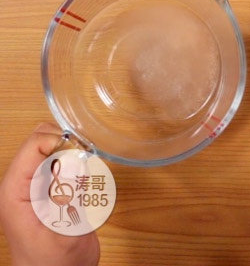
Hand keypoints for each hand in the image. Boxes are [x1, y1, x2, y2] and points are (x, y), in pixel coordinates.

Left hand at [0, 123, 99, 265]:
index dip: (61, 141)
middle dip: (70, 144)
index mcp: (15, 190)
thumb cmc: (54, 263)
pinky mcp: (53, 187)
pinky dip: (82, 165)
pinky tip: (89, 185)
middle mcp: (24, 182)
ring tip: (88, 180)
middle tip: (90, 163)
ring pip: (57, 147)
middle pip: (44, 139)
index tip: (85, 153)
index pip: (34, 144)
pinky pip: (68, 162)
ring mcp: (38, 183)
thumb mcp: (64, 232)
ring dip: (77, 155)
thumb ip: (70, 196)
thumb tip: (77, 158)